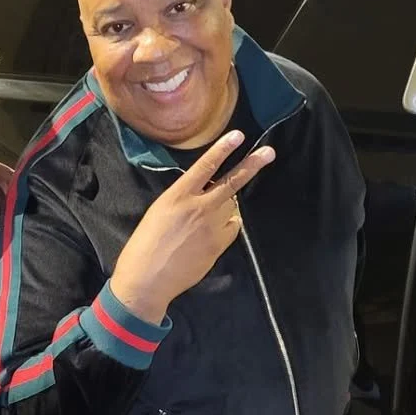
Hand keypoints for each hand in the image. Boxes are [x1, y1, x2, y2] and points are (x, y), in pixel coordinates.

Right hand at [110, 130, 275, 322]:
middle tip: (269, 153)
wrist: (148, 278)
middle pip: (232, 181)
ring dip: (226, 206)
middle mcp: (198, 206)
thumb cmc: (146, 244)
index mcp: (178, 195)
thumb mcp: (160, 211)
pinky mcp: (219, 244)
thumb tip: (205, 192)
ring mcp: (212, 226)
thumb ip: (184, 198)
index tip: (238, 136)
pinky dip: (227, 225)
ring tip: (205, 220)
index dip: (223, 149)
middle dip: (252, 165)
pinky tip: (211, 234)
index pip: (205, 165)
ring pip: (232, 206)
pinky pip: (233, 226)